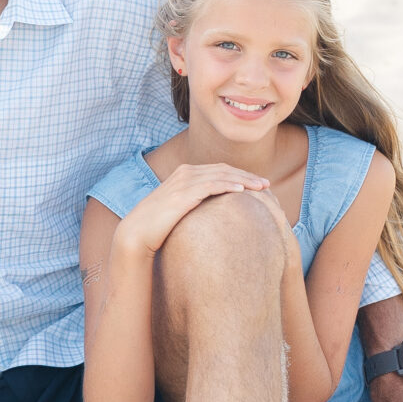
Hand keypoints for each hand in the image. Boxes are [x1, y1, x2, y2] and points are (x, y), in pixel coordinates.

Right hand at [119, 161, 274, 256]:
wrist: (136, 232)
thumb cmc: (157, 226)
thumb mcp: (179, 210)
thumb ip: (195, 204)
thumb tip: (213, 213)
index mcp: (184, 174)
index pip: (218, 170)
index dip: (240, 175)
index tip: (257, 184)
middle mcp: (185, 173)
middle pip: (223, 169)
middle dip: (247, 175)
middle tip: (266, 184)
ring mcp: (183, 182)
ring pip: (221, 175)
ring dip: (244, 179)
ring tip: (261, 187)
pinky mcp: (183, 194)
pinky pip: (211, 185)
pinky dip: (228, 185)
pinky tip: (242, 190)